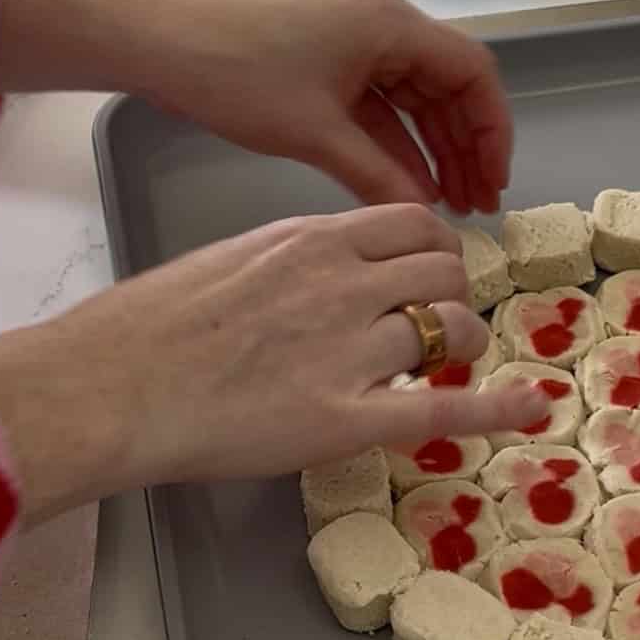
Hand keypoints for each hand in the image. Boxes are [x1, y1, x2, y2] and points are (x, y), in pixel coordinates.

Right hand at [0, 207, 543, 524]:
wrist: (109, 386)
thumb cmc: (149, 329)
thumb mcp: (229, 261)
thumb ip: (293, 263)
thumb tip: (330, 277)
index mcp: (312, 238)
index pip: (412, 223)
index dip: (436, 249)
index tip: (431, 272)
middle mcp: (344, 282)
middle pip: (445, 269)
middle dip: (455, 292)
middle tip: (442, 322)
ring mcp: (351, 349)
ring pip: (449, 328)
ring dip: (458, 344)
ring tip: (448, 364)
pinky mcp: (347, 417)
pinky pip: (443, 408)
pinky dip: (496, 407)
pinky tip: (531, 408)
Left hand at [147, 0, 510, 216]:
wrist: (157, 42)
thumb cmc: (237, 75)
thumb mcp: (316, 134)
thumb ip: (379, 176)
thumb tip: (424, 217)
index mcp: (390, 24)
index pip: (473, 73)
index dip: (493, 132)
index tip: (495, 184)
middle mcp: (380, 21)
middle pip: (447, 85)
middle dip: (466, 148)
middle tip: (476, 207)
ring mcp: (350, 35)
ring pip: (412, 96)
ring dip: (432, 149)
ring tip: (447, 204)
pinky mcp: (322, 52)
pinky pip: (376, 100)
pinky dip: (393, 140)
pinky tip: (402, 183)